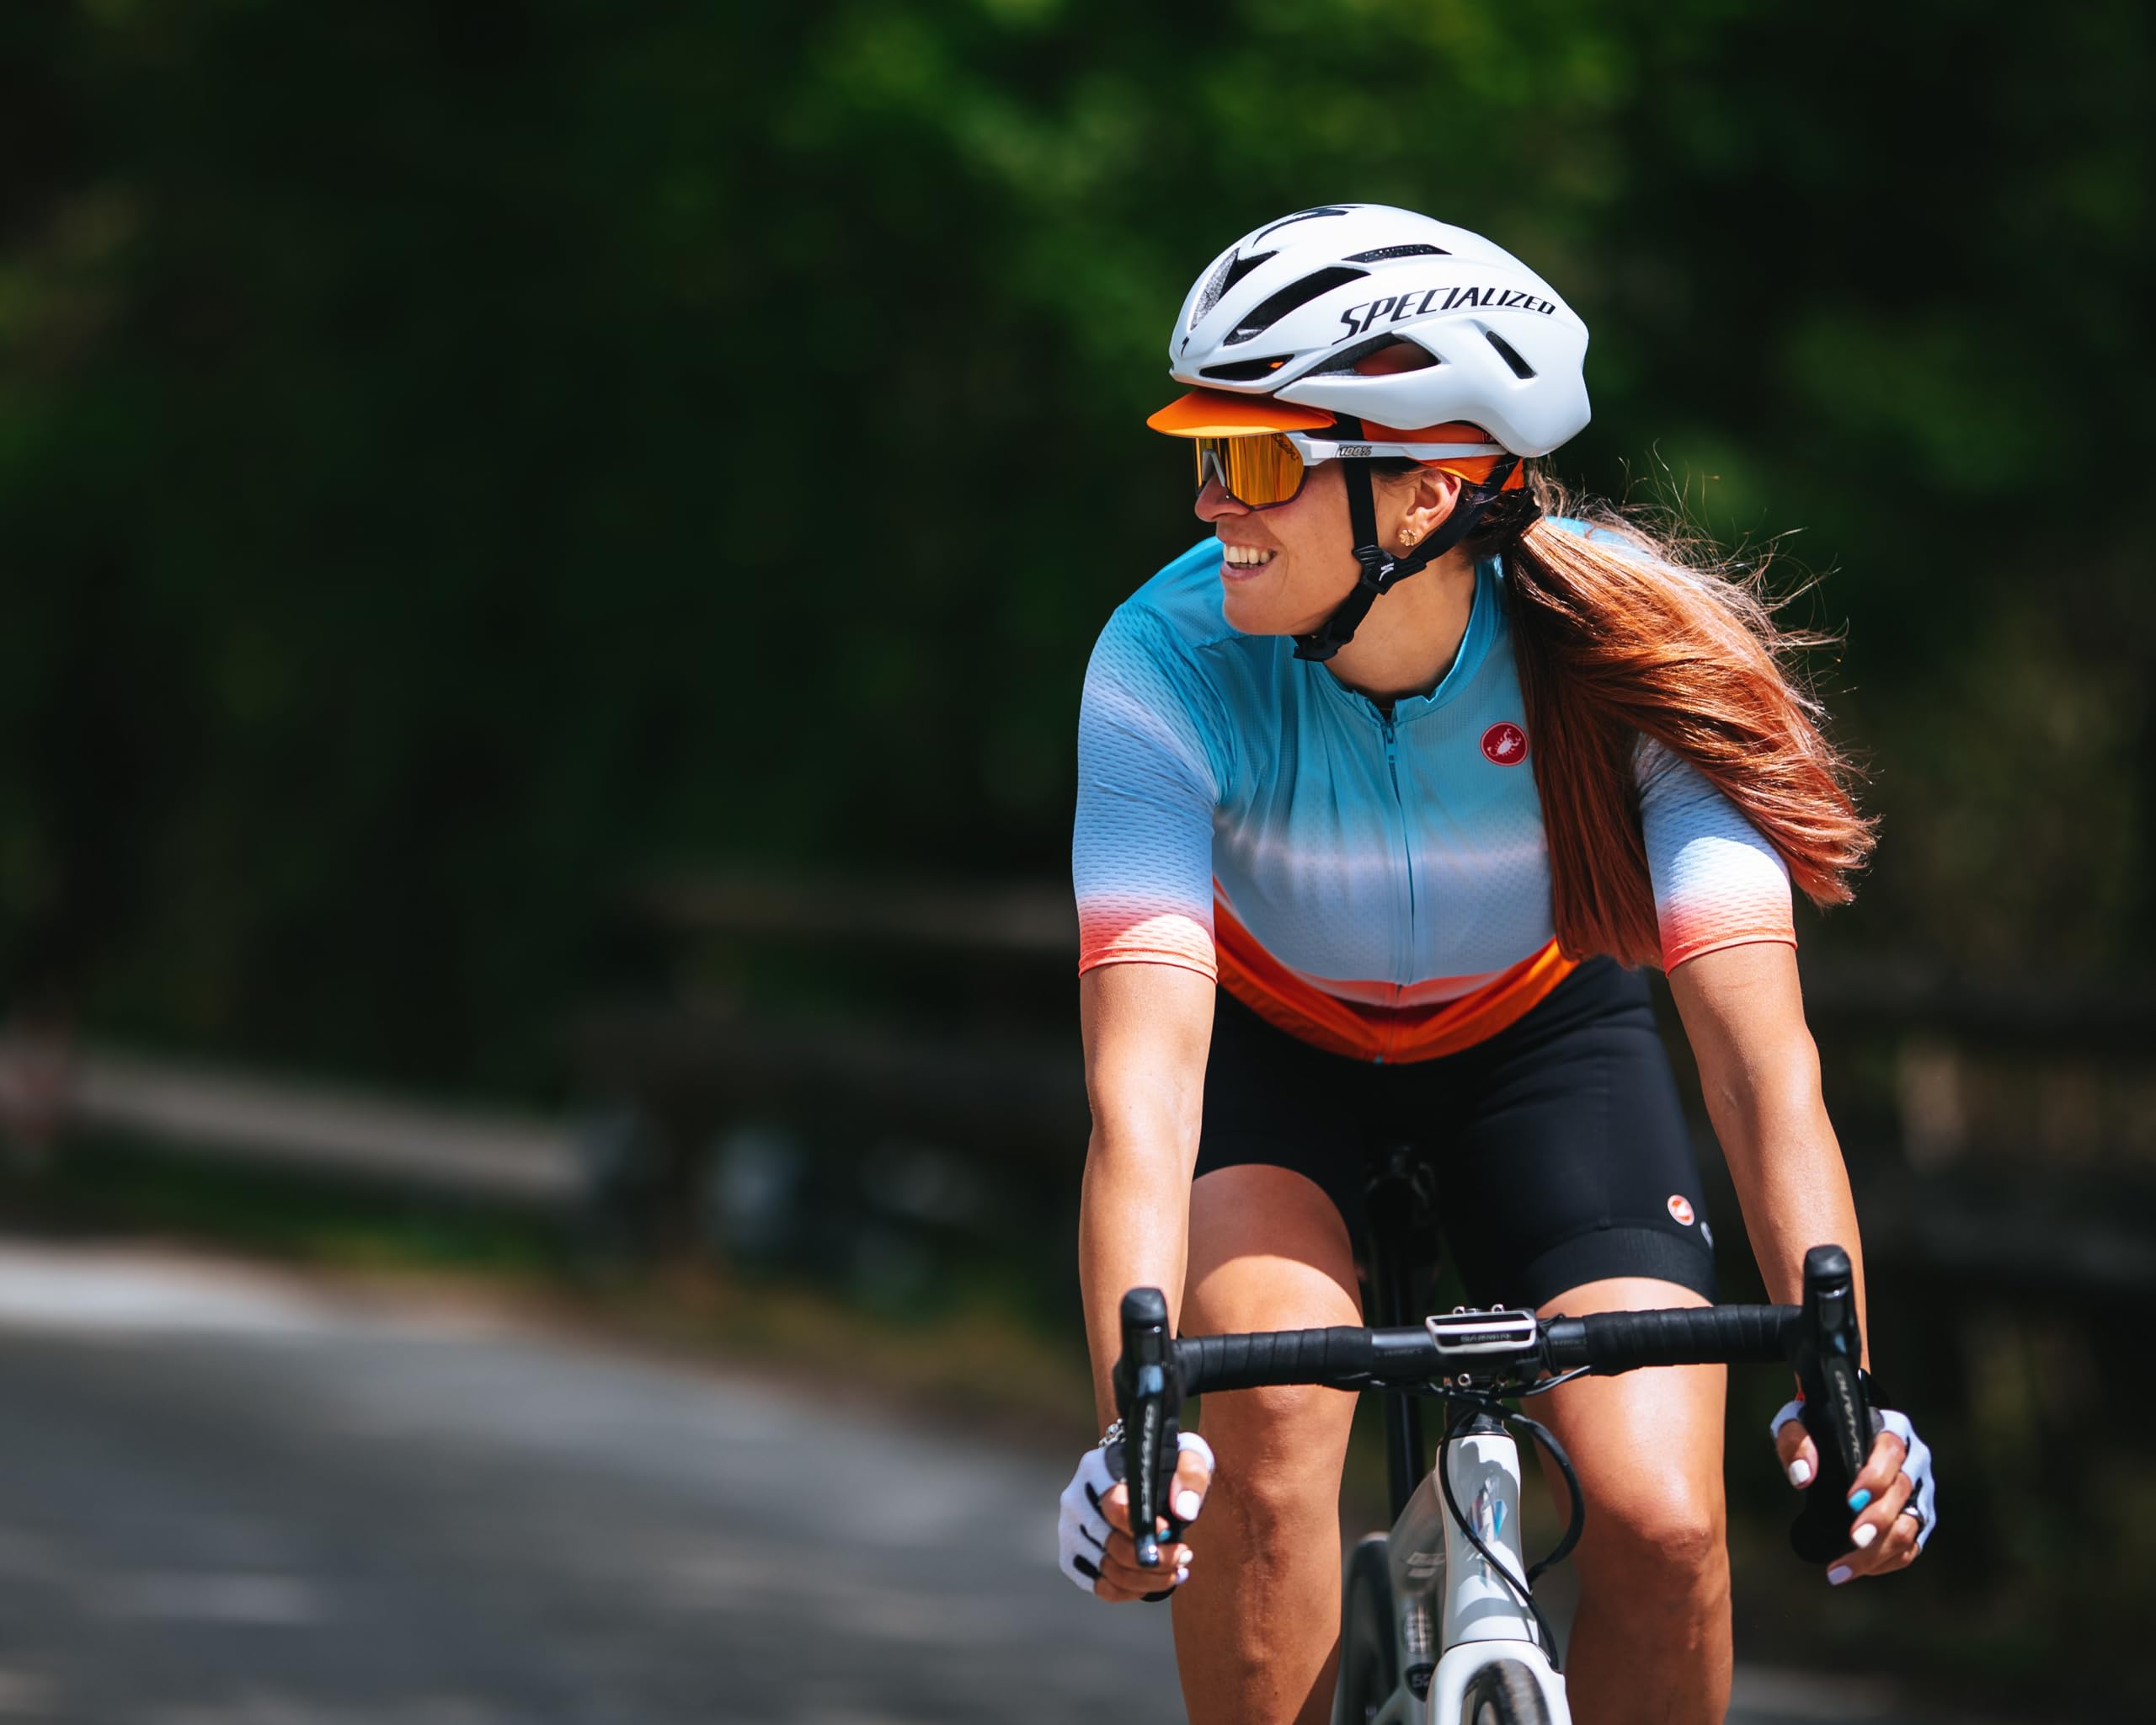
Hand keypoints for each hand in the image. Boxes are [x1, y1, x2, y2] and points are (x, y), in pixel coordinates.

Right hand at [1057, 1430, 1214, 1600]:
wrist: (1142, 1476)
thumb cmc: (1163, 1466)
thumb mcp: (1185, 1457)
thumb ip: (1189, 1477)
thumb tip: (1183, 1511)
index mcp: (1097, 1469)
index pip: (1113, 1506)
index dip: (1144, 1528)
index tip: (1170, 1533)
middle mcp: (1075, 1500)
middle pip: (1113, 1545)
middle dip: (1157, 1560)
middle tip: (1184, 1556)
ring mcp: (1070, 1531)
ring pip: (1110, 1571)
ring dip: (1149, 1579)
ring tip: (1176, 1570)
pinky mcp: (1073, 1556)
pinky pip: (1102, 1587)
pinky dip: (1131, 1591)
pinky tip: (1152, 1581)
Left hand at [1772, 1399, 1935, 1584]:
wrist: (1837, 1439)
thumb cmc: (1819, 1429)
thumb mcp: (1799, 1422)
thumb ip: (1795, 1441)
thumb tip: (1803, 1476)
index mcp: (1892, 1430)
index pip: (1891, 1452)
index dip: (1876, 1478)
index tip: (1851, 1500)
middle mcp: (1914, 1462)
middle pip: (1903, 1493)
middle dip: (1878, 1520)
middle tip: (1854, 1539)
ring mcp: (1919, 1493)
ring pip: (1909, 1527)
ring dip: (1879, 1551)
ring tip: (1841, 1568)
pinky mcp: (1918, 1520)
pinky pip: (1910, 1547)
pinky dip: (1885, 1562)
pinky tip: (1856, 1569)